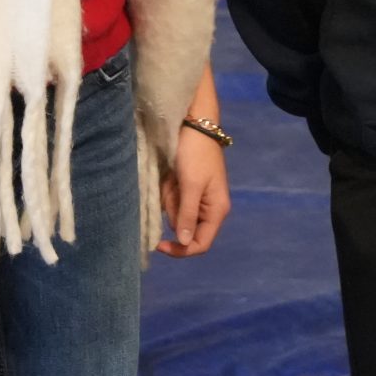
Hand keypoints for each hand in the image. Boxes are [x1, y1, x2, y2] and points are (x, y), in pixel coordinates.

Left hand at [155, 128, 229, 256]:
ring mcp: (197, 200)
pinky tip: (170, 177)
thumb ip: (186, 215)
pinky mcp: (187, 190)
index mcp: (216, 211)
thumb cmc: (196, 154)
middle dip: (173, 212)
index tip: (158, 245)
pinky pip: (172, 202)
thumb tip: (183, 243)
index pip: (200, 244)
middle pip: (185, 229)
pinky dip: (168, 192)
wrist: (194, 125)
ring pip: (175, 215)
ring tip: (172, 178)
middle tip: (171, 190)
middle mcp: (208, 210)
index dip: (180, 250)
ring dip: (169, 200)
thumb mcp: (191, 185)